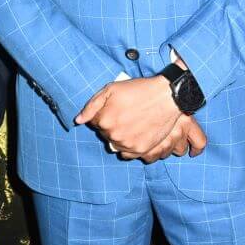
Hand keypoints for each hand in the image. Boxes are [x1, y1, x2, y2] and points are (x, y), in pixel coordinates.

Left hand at [76, 77, 205, 159]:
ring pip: (114, 144)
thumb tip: (78, 121)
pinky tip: (135, 134)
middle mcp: (113, 134)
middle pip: (104, 134)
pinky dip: (127, 146)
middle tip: (124, 114)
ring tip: (131, 122)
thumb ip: (91, 106)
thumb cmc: (138, 90)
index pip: (93, 123)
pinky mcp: (140, 149)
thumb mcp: (111, 90)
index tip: (114, 108)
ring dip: (119, 136)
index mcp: (104, 120)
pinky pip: (126, 154)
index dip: (102, 114)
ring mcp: (127, 144)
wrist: (166, 97)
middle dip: (110, 125)